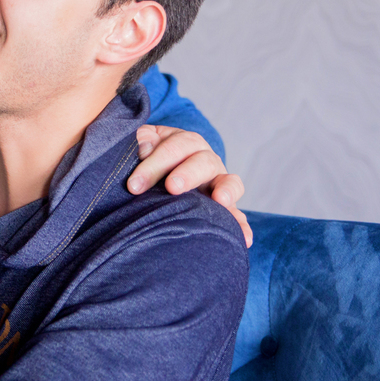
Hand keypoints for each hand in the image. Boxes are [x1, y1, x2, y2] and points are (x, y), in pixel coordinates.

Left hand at [126, 125, 251, 246]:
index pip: (174, 147)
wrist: (160, 177)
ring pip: (228, 182)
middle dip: (187, 173)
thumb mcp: (144, 145)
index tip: (134, 185)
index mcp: (185, 142)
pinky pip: (238, 215)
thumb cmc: (147, 160)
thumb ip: (142, 141)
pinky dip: (242, 225)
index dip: (154, 164)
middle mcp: (205, 159)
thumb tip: (143, 146)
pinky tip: (245, 239)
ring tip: (220, 200)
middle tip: (171, 187)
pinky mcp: (226, 207)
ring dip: (225, 190)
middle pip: (202, 161)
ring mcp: (218, 183)